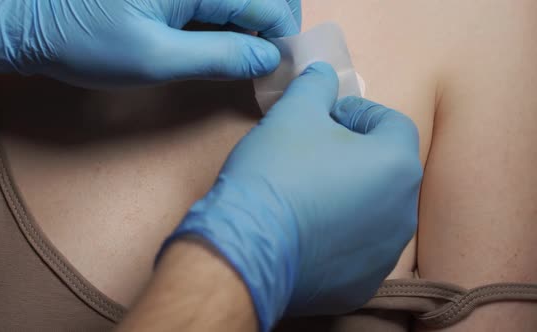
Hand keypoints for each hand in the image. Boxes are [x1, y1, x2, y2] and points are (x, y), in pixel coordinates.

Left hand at [0, 0, 299, 86]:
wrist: (32, 22)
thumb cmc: (86, 44)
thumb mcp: (155, 60)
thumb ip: (217, 57)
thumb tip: (266, 58)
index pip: (264, 2)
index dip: (282, 36)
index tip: (284, 67)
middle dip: (275, 18)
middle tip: (273, 56)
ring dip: (254, 14)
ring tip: (256, 47)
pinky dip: (230, 12)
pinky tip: (229, 33)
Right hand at [159, 63, 421, 330]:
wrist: (247, 246)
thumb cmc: (276, 172)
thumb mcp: (293, 113)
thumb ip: (316, 86)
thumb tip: (324, 73)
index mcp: (397, 164)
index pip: (392, 123)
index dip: (358, 112)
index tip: (326, 117)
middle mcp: (404, 211)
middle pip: (386, 167)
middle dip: (356, 152)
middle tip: (315, 150)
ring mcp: (386, 253)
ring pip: (375, 209)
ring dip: (351, 194)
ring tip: (309, 192)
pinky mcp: (362, 285)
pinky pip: (358, 248)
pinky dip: (341, 234)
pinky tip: (307, 230)